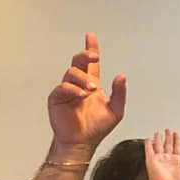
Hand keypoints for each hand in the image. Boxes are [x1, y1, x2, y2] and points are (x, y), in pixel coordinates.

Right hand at [47, 34, 125, 156]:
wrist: (83, 142)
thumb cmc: (97, 127)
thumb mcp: (116, 110)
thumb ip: (119, 93)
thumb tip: (121, 76)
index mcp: (92, 85)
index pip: (91, 64)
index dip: (91, 49)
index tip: (91, 36)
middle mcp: (79, 84)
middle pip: (79, 62)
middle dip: (86, 55)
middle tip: (94, 56)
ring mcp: (67, 90)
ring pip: (72, 73)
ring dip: (83, 78)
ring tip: (91, 90)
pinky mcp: (57, 98)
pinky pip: (63, 87)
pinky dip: (73, 90)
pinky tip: (81, 96)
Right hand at [144, 129, 179, 179]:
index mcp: (178, 163)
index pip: (178, 148)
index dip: (178, 141)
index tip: (177, 135)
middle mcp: (168, 161)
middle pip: (168, 146)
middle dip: (168, 138)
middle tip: (168, 130)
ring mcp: (159, 160)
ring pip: (159, 147)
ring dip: (159, 139)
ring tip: (158, 133)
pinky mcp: (151, 161)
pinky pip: (149, 150)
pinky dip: (148, 145)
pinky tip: (148, 139)